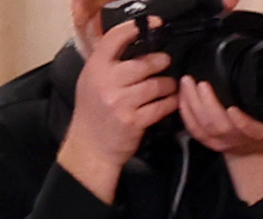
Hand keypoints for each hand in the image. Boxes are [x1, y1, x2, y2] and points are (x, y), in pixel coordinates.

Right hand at [61, 22, 179, 196]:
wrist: (90, 148)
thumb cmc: (92, 114)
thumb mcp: (91, 81)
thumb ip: (107, 63)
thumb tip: (131, 44)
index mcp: (96, 68)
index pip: (116, 38)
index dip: (135, 29)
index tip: (152, 26)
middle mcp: (107, 83)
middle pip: (143, 63)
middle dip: (160, 61)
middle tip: (165, 61)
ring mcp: (121, 103)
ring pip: (155, 85)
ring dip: (168, 84)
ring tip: (170, 84)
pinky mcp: (134, 121)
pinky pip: (160, 107)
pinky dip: (170, 103)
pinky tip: (171, 101)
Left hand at [182, 75, 262, 194]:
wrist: (255, 147)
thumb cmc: (261, 122)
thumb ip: (261, 99)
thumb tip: (257, 74)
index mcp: (257, 132)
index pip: (250, 129)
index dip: (241, 121)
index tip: (233, 108)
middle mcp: (238, 139)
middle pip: (221, 126)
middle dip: (208, 103)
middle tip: (200, 82)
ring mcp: (220, 142)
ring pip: (203, 126)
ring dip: (192, 103)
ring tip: (187, 83)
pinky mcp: (207, 142)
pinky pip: (193, 128)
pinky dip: (185, 111)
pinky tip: (181, 95)